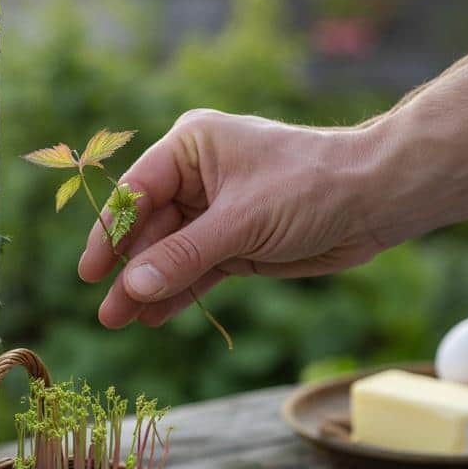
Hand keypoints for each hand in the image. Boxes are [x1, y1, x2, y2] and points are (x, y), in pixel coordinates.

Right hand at [79, 109, 396, 329]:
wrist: (377, 200)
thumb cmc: (311, 186)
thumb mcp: (241, 222)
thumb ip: (183, 255)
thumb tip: (132, 286)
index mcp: (192, 147)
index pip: (136, 192)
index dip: (110, 232)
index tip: (90, 272)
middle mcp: (197, 177)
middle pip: (149, 229)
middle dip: (128, 270)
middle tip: (106, 313)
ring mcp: (216, 213)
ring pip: (169, 255)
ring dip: (148, 288)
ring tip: (119, 321)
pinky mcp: (236, 244)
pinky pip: (196, 271)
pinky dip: (177, 293)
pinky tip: (153, 317)